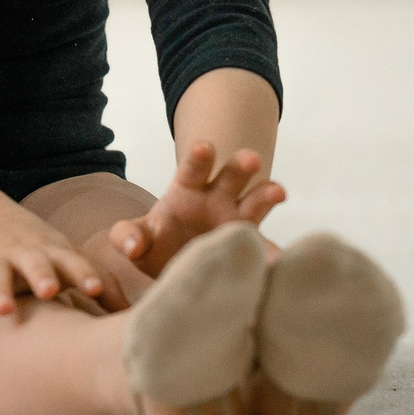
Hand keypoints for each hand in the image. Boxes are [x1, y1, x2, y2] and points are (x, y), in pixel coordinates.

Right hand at [0, 194, 113, 323]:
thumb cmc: (34, 246)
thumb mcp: (65, 256)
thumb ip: (100, 283)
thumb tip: (135, 315)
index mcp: (54, 253)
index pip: (73, 262)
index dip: (84, 274)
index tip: (96, 289)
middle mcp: (26, 255)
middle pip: (36, 265)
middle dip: (42, 277)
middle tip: (50, 290)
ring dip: (0, 291)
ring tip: (3, 309)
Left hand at [108, 141, 285, 278]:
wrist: (177, 268)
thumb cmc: (156, 245)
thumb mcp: (136, 238)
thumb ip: (128, 236)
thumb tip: (132, 247)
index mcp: (188, 189)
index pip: (193, 167)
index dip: (199, 157)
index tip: (203, 146)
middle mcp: (218, 199)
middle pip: (232, 175)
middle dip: (241, 166)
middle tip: (251, 158)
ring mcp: (237, 222)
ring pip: (256, 202)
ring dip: (266, 195)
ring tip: (278, 192)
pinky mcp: (250, 249)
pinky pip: (266, 251)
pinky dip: (276, 255)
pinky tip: (286, 260)